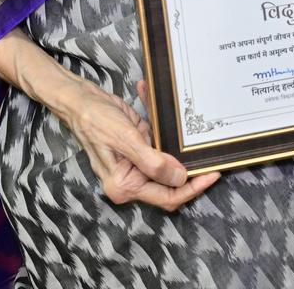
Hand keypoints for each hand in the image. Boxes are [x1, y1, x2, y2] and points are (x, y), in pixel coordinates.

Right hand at [57, 75, 220, 209]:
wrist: (79, 101)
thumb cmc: (96, 121)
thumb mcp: (126, 141)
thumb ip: (152, 162)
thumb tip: (180, 178)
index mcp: (126, 185)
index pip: (167, 196)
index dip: (192, 188)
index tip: (213, 173)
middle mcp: (132, 178)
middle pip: (171, 182)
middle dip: (192, 168)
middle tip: (214, 154)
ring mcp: (136, 162)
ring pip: (169, 159)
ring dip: (180, 142)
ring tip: (197, 127)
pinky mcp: (139, 145)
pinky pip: (159, 137)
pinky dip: (161, 119)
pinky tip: (154, 97)